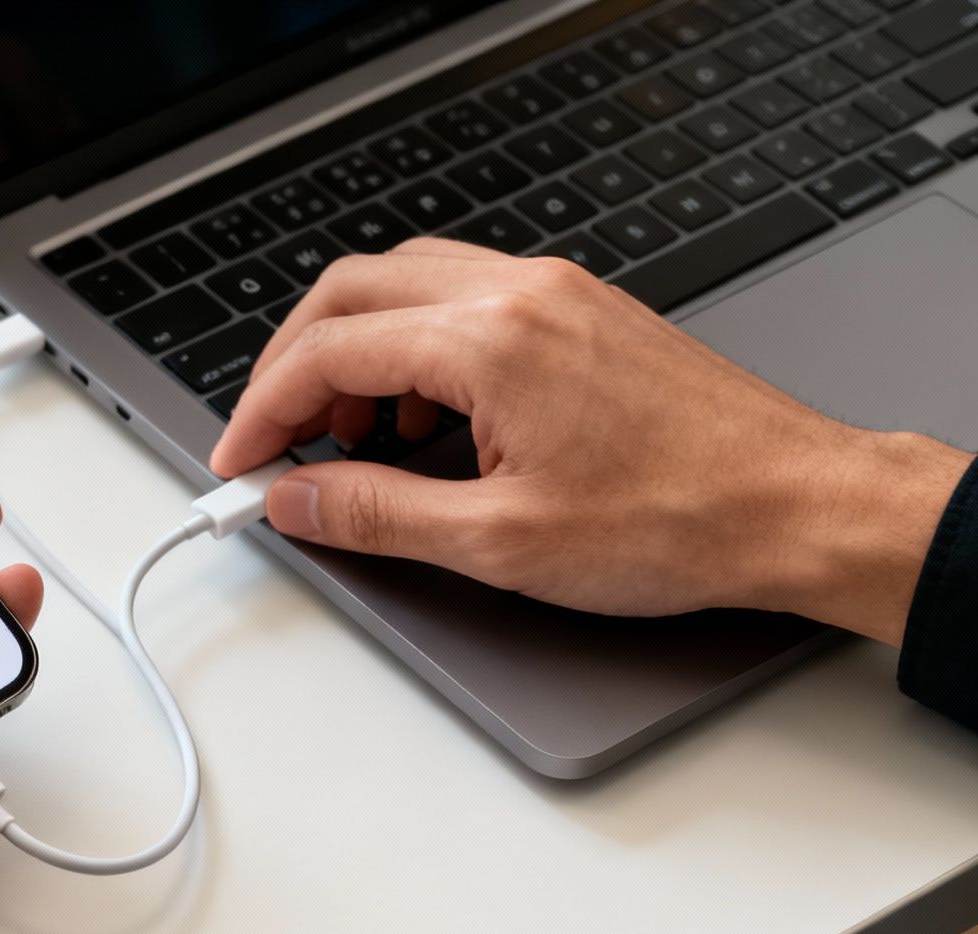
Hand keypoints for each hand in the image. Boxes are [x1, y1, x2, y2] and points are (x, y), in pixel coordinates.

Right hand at [210, 239, 971, 645]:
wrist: (798, 506)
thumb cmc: (680, 519)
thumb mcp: (500, 543)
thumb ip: (377, 513)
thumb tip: (297, 498)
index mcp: (491, 339)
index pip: (328, 350)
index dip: (263, 412)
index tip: (239, 466)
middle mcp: (519, 292)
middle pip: (353, 292)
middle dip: (293, 367)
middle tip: (272, 442)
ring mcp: (553, 293)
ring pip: (406, 286)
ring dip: (354, 354)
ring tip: (348, 440)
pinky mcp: (579, 311)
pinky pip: (462, 299)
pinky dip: (414, 349)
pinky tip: (421, 419)